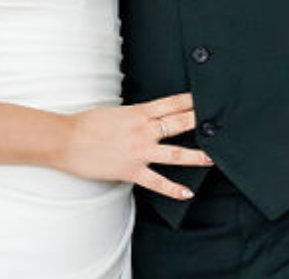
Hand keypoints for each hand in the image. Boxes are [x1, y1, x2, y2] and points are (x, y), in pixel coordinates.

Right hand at [60, 92, 212, 200]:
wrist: (68, 139)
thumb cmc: (88, 123)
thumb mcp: (116, 111)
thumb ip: (135, 115)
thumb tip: (148, 115)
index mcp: (139, 112)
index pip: (172, 103)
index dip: (190, 100)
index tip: (205, 97)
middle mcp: (144, 130)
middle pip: (179, 123)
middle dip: (201, 121)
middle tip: (220, 119)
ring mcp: (140, 151)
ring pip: (176, 154)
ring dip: (197, 156)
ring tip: (215, 157)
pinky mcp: (132, 171)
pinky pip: (157, 181)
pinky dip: (173, 188)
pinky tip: (187, 192)